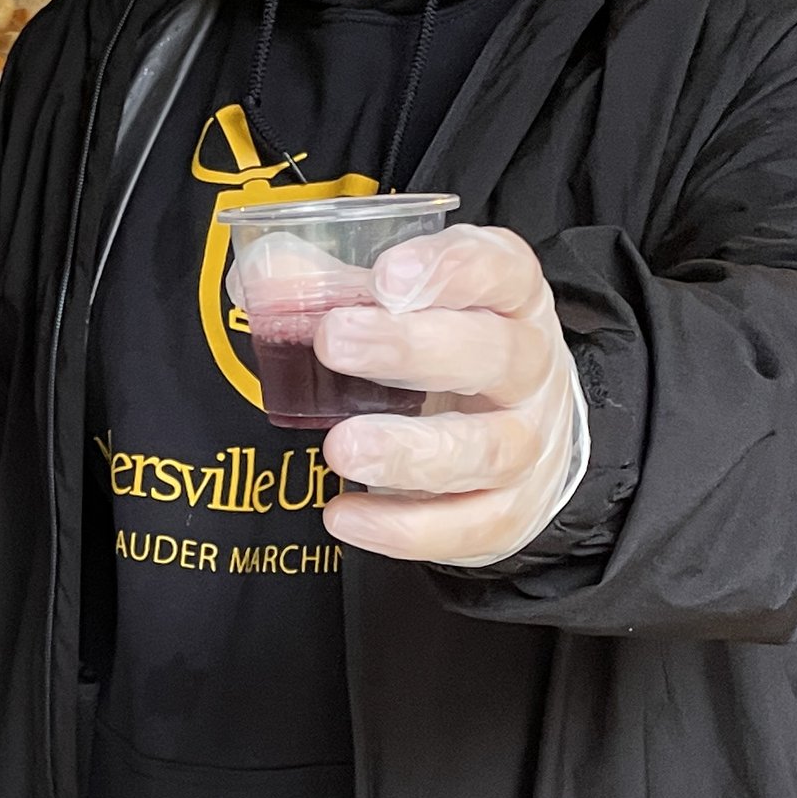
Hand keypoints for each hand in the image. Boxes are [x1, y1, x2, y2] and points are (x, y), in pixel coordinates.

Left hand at [309, 224, 583, 566]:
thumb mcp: (405, 304)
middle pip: (494, 355)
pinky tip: (346, 513)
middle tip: (334, 342)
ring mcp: (528, 444)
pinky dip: (404, 527)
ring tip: (341, 448)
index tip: (384, 276)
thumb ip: (333, 283)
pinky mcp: (511, 511)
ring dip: (408, 452)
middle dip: (410, 349)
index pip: (499, 270)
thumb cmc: (450, 348)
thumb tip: (266, 277)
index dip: (447, 270)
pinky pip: (467, 527)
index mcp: (510, 299)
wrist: (523, 428)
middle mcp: (530, 368)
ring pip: (486, 450)